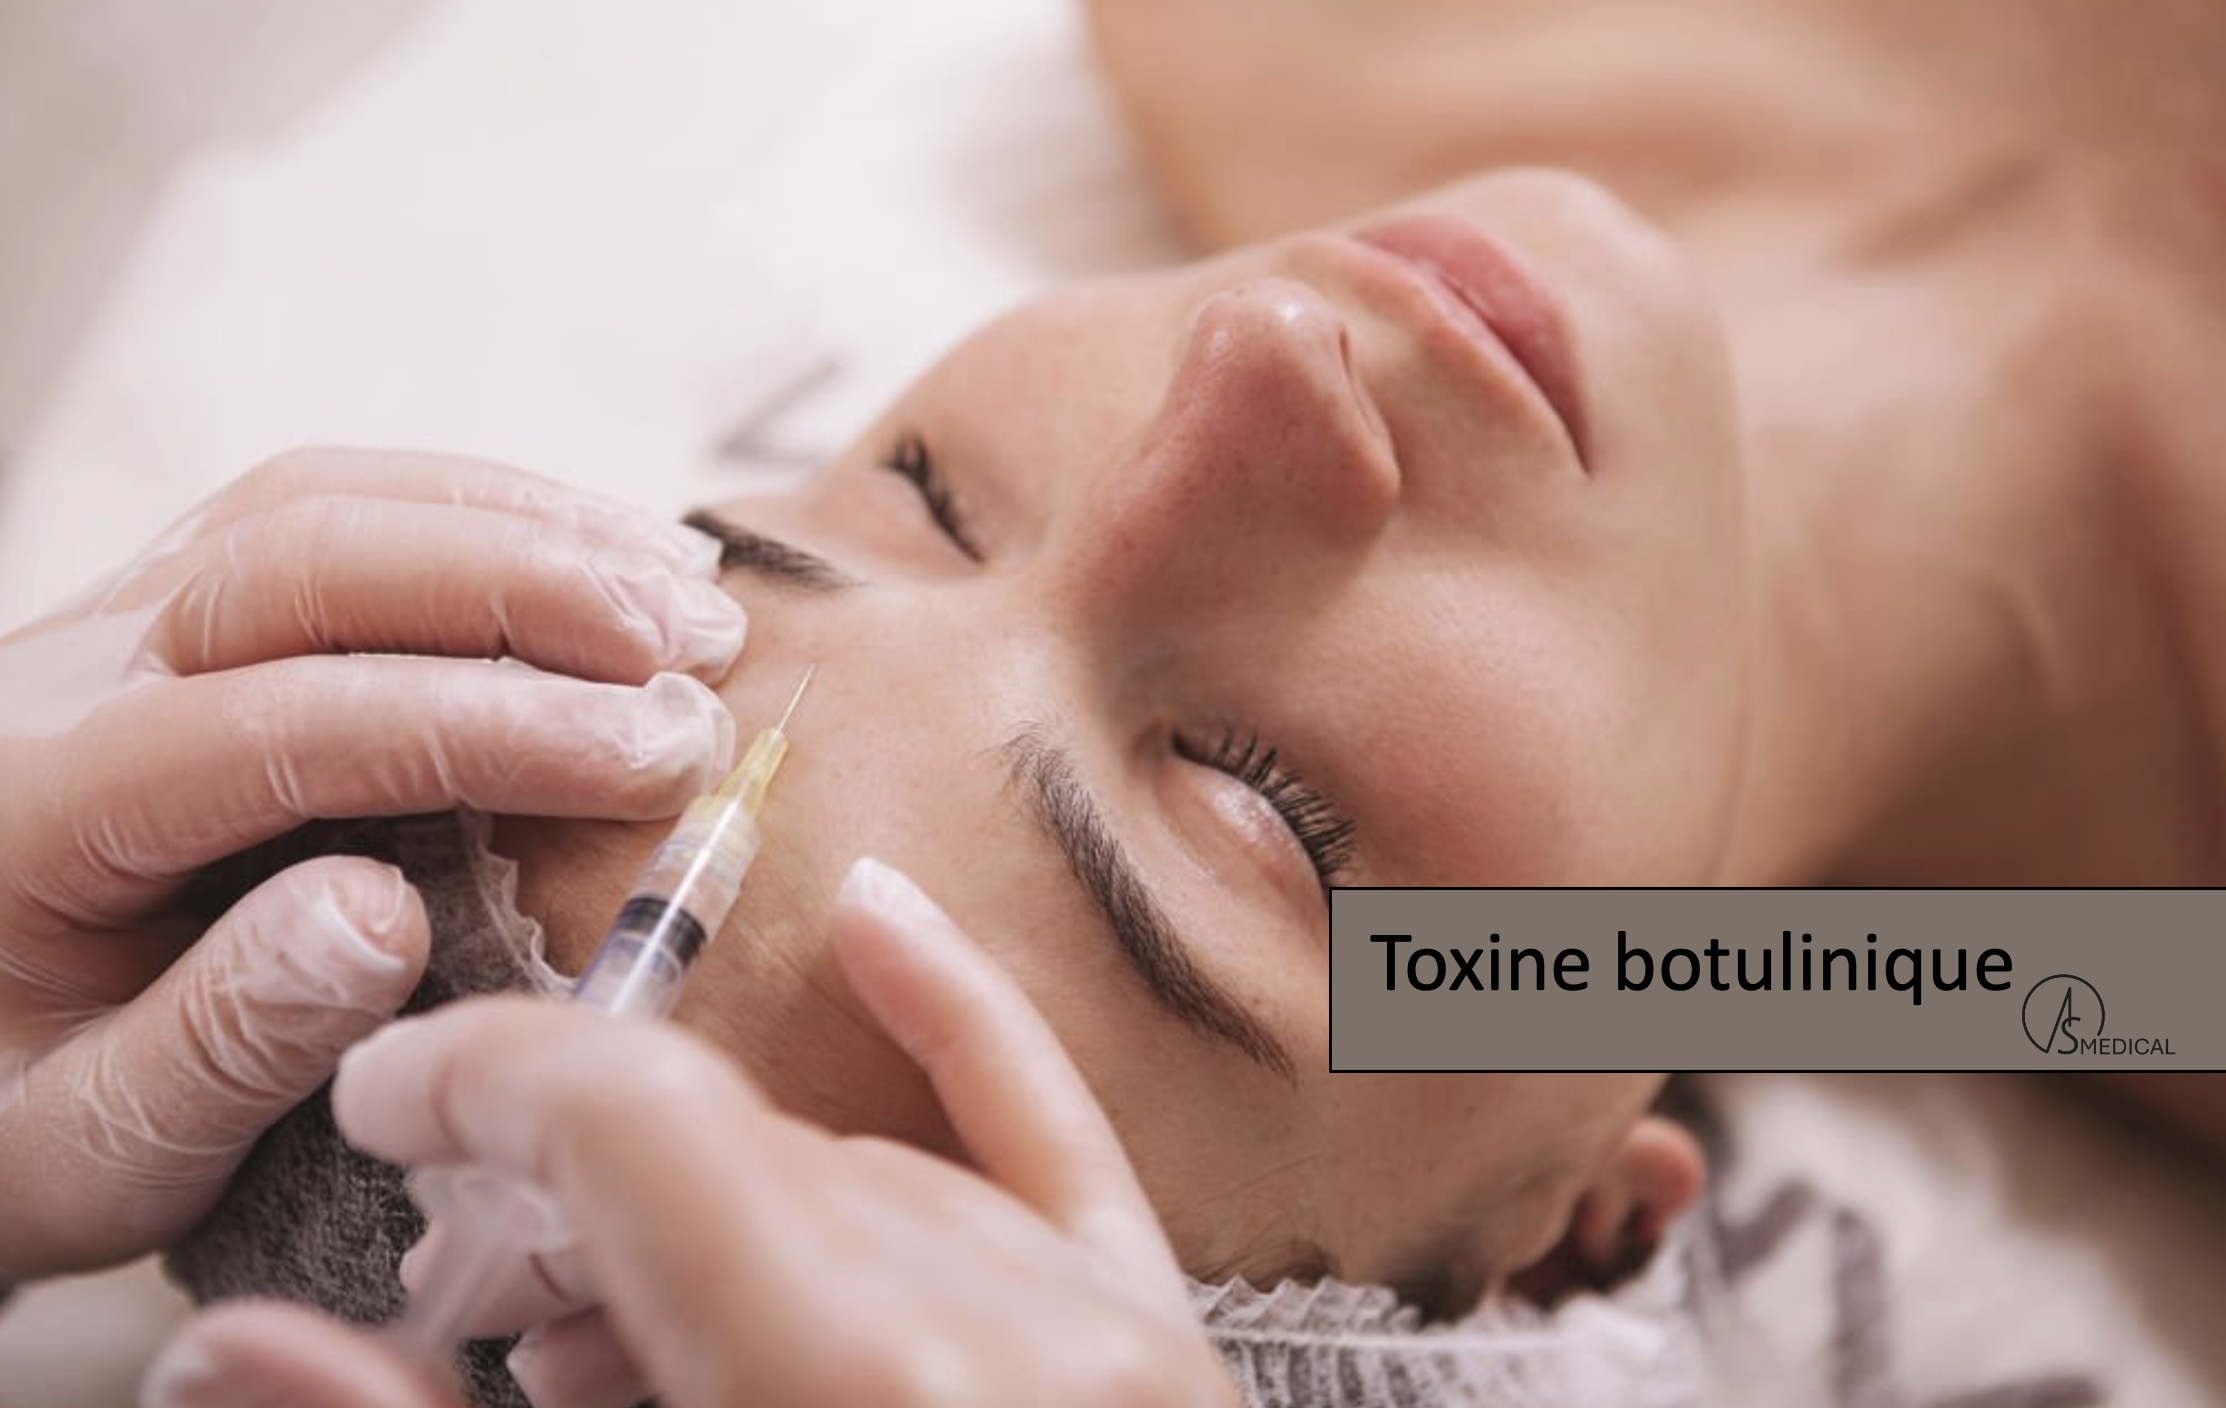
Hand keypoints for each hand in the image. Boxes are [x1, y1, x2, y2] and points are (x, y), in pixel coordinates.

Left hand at [0, 448, 746, 1286]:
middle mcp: (62, 675)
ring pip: (326, 504)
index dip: (495, 728)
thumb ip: (222, 1043)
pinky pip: (332, 508)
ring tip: (688, 594)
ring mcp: (116, 619)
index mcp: (33, 807)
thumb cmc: (21, 1120)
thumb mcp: (97, 1148)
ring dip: (526, 528)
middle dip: (530, 590)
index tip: (660, 760)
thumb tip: (379, 914)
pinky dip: (484, 513)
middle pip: (307, 559)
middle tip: (698, 655)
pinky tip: (600, 555)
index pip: (289, 722)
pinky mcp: (174, 607)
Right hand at [140, 858, 1242, 1407]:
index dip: (490, 1088)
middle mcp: (1020, 1351)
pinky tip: (883, 933)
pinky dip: (964, 1036)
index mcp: (872, 1401)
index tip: (392, 1104)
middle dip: (566, 1189)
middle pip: (744, 1162)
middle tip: (458, 1266)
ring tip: (587, 1294)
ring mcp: (1116, 1351)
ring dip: (707, 1201)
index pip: (653, 1133)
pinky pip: (1062, 1152)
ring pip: (862, 1180)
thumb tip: (241, 1356)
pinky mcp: (1163, 1365)